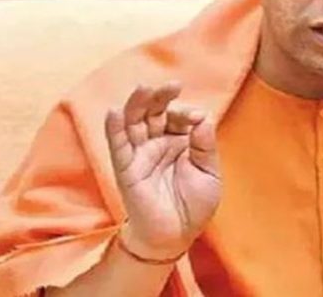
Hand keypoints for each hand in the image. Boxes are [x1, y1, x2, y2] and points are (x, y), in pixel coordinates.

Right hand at [105, 82, 220, 259]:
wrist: (175, 236)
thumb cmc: (194, 205)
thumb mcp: (209, 173)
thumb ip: (205, 146)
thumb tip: (204, 118)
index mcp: (181, 140)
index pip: (180, 116)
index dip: (187, 113)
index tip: (197, 119)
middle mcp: (159, 142)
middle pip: (155, 112)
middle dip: (162, 97)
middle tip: (171, 85)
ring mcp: (141, 154)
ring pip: (134, 122)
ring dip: (137, 104)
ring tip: (142, 89)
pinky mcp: (126, 168)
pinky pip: (118, 145)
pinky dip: (114, 128)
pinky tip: (113, 112)